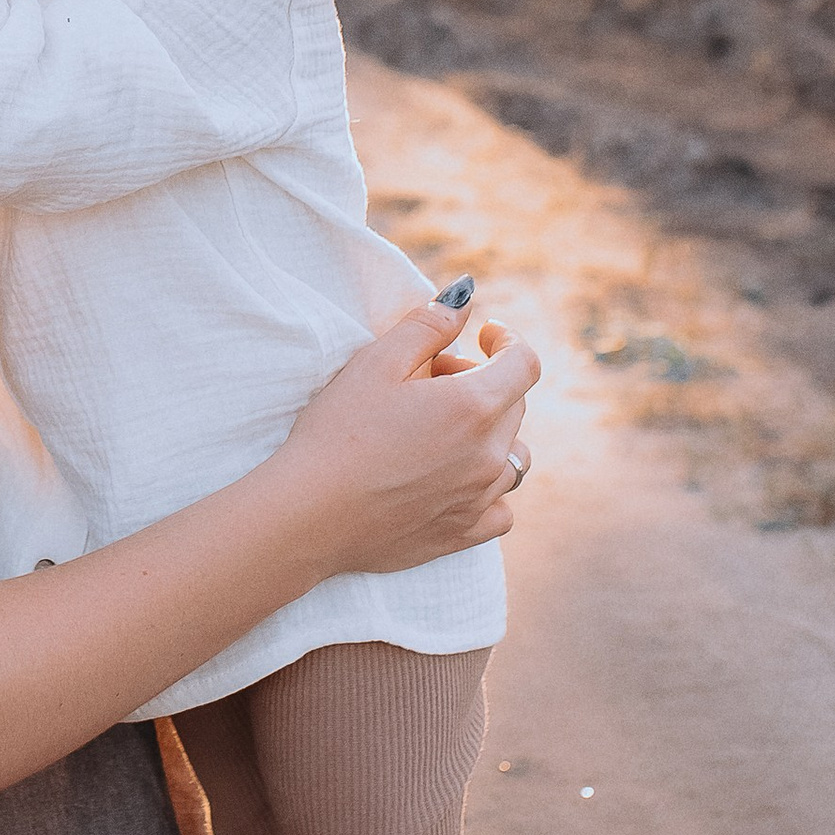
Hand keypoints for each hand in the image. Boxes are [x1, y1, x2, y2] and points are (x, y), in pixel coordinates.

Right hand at [267, 294, 537, 582]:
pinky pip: (501, 508)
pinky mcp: (462, 534)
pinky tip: (456, 480)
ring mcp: (479, 499)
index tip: (484, 335)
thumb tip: (466, 300)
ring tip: (443, 431)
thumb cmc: (339, 432)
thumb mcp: (376, 362)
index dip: (507, 340)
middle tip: (431, 381)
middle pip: (514, 406)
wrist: (310, 513)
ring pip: (514, 457)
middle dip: (483, 383)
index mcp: (472, 407)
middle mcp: (488, 456)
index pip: (524, 363)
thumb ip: (428, 325)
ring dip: (490, 435)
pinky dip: (489, 489)